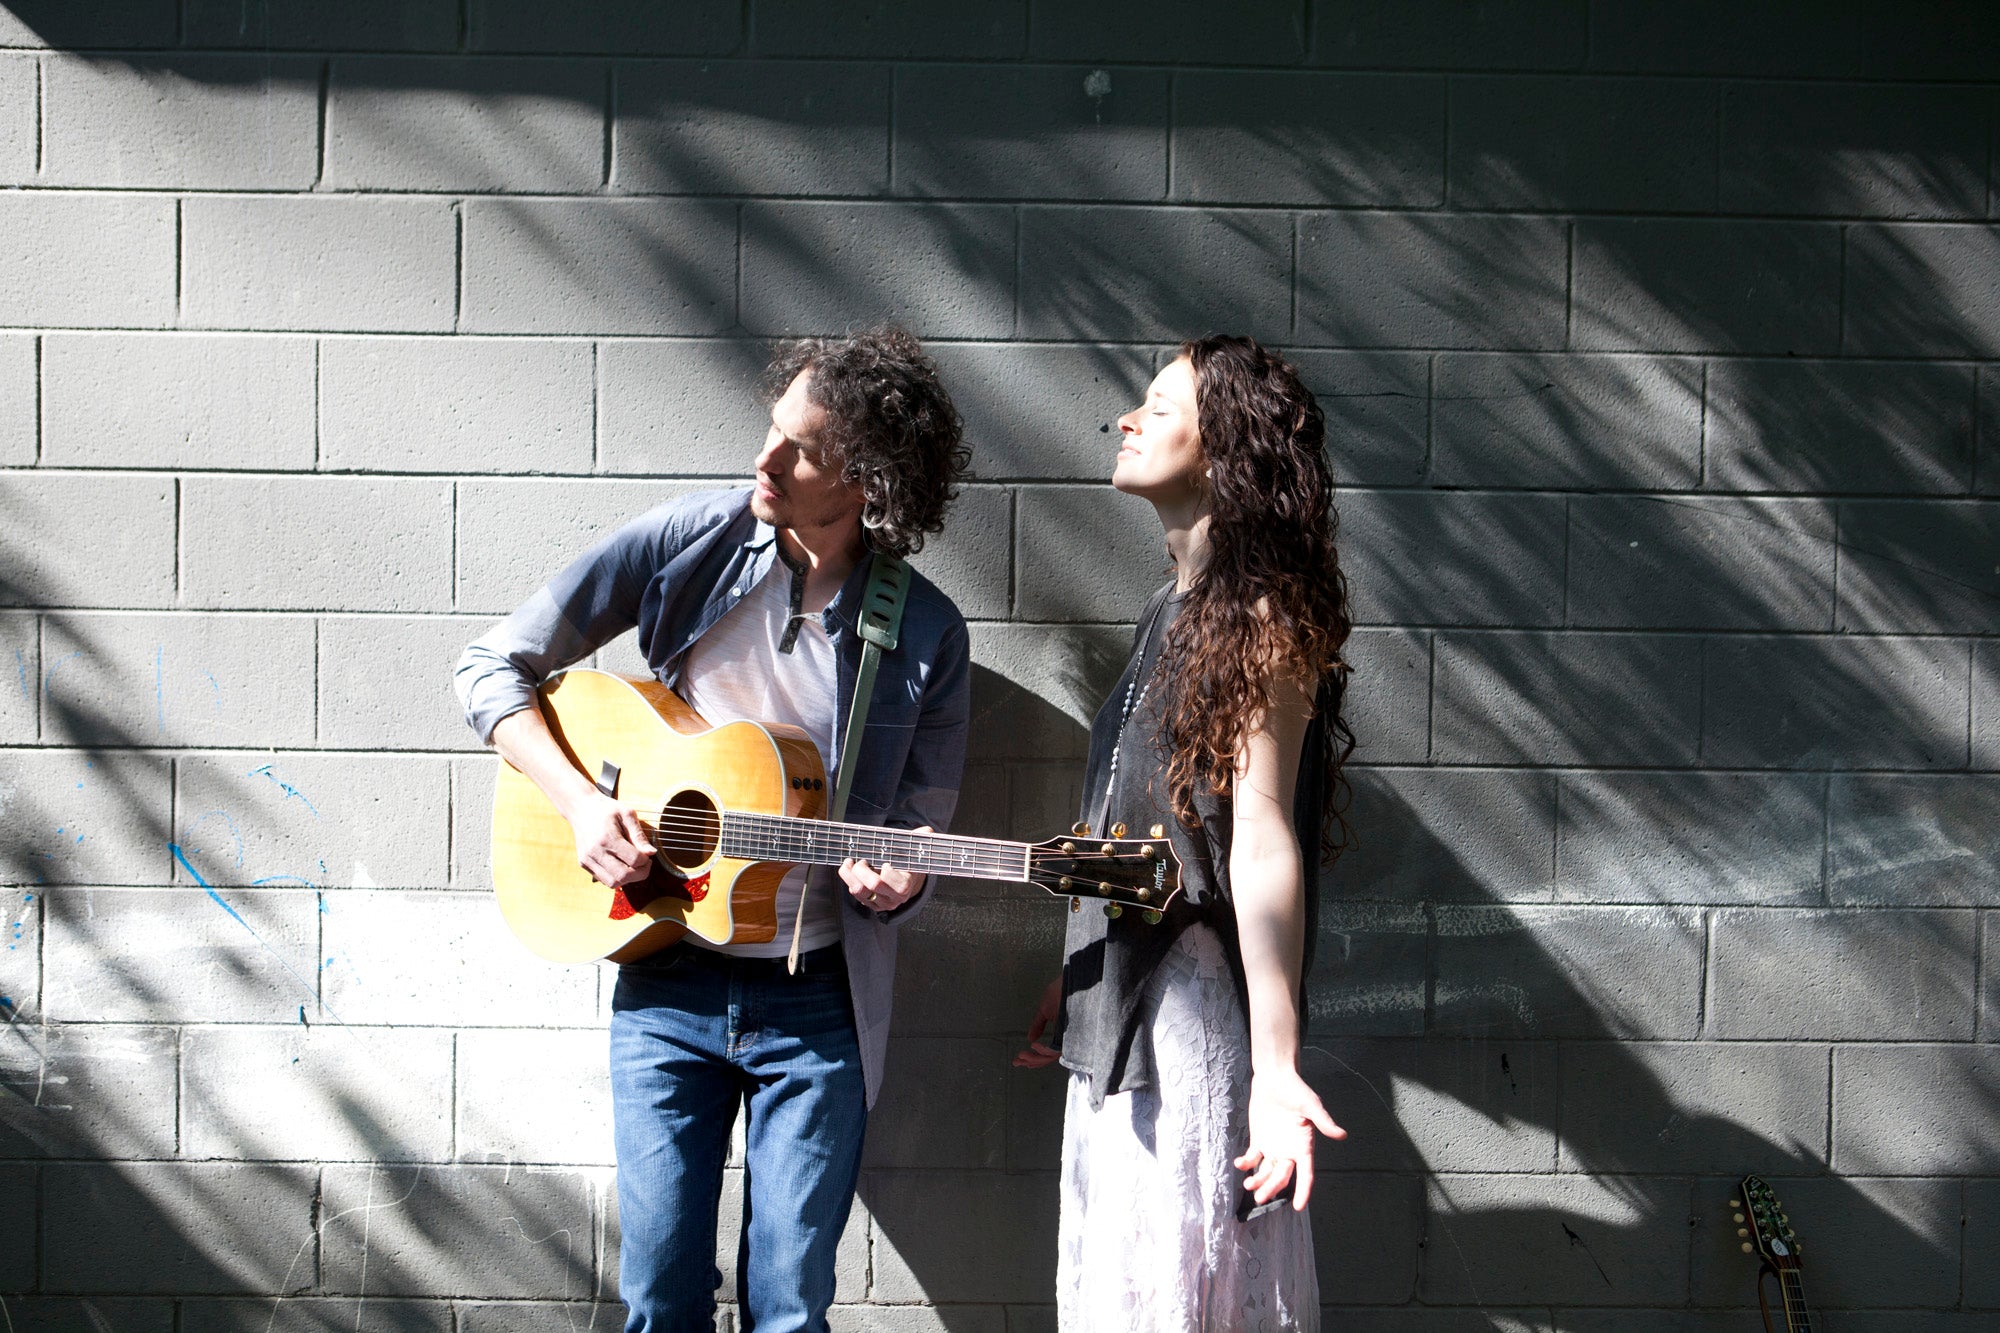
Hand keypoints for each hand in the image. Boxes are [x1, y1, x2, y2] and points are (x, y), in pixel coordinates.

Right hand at [566, 790, 654, 887]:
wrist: (581, 808)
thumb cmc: (606, 809)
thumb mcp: (627, 814)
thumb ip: (639, 835)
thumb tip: (651, 853)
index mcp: (607, 838)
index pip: (633, 860)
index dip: (646, 860)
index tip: (648, 854)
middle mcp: (595, 852)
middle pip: (623, 876)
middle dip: (640, 873)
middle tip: (645, 864)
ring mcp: (587, 859)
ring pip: (613, 883)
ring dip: (628, 879)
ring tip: (633, 866)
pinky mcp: (583, 864)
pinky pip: (603, 879)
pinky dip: (616, 877)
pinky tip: (621, 864)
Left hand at [840, 826, 929, 912]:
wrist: (906, 880)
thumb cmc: (908, 862)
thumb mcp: (916, 849)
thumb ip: (922, 839)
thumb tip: (926, 831)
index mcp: (905, 885)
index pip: (894, 882)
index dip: (886, 871)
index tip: (885, 862)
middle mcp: (894, 898)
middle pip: (873, 885)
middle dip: (862, 869)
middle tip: (862, 860)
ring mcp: (881, 903)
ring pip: (858, 891)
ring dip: (850, 874)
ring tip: (851, 862)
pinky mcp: (870, 905)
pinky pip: (854, 894)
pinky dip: (848, 880)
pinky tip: (850, 870)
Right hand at [1012, 977, 1062, 1068]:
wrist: (1071, 979)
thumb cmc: (1060, 991)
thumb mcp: (1045, 1009)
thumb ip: (1038, 1025)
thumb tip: (1030, 1039)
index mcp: (1059, 1033)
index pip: (1047, 1052)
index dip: (1034, 1058)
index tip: (1019, 1060)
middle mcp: (1065, 1036)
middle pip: (1049, 1057)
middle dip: (1032, 1061)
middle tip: (1017, 1061)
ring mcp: (1069, 1035)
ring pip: (1052, 1056)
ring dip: (1036, 1058)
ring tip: (1022, 1055)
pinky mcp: (1072, 1032)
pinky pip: (1058, 1048)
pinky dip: (1045, 1050)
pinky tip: (1033, 1045)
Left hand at [1234, 1067, 1344, 1210]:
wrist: (1274, 1078)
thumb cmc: (1296, 1090)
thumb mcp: (1311, 1105)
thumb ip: (1324, 1121)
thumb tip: (1341, 1135)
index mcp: (1304, 1146)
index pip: (1306, 1174)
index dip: (1304, 1190)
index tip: (1298, 1206)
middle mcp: (1289, 1151)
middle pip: (1282, 1177)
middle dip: (1272, 1188)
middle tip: (1261, 1198)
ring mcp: (1274, 1148)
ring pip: (1266, 1172)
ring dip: (1258, 1180)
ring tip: (1249, 1185)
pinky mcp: (1259, 1141)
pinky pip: (1253, 1158)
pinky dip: (1246, 1163)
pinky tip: (1240, 1163)